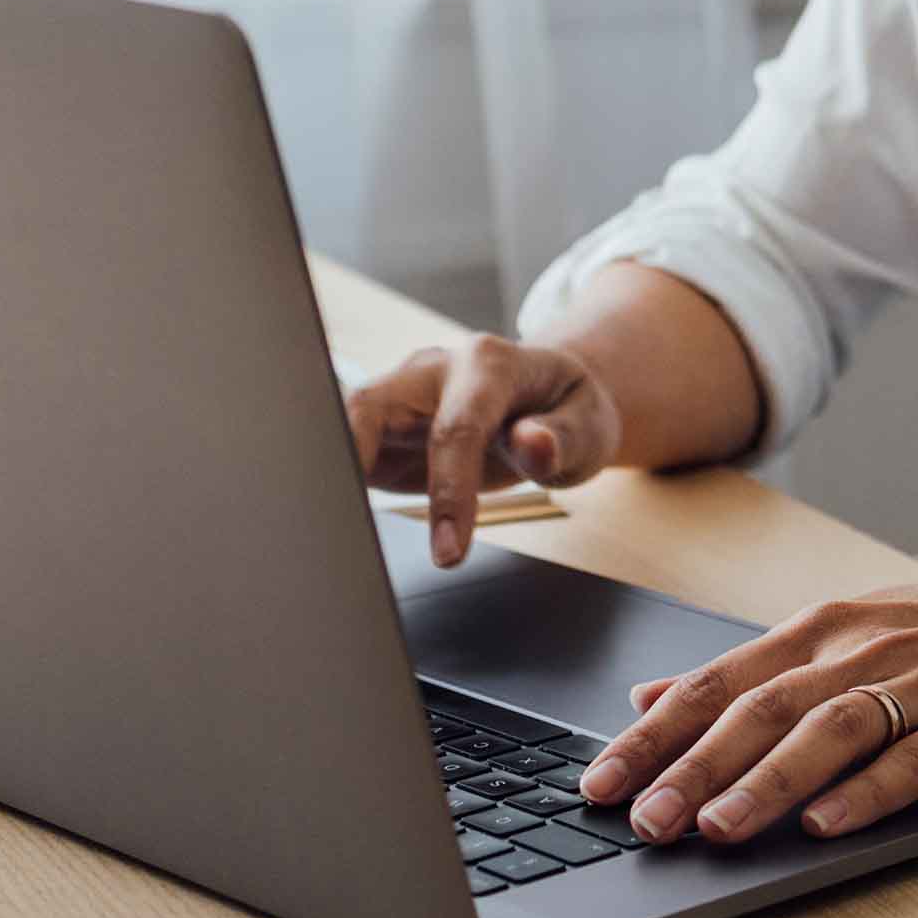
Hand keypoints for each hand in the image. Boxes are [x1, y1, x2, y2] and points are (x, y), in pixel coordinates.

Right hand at [344, 335, 622, 566]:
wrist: (552, 399)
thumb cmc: (569, 411)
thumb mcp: (589, 425)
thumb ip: (563, 437)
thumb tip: (534, 443)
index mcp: (489, 364)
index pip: (457, 428)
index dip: (449, 491)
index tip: (449, 553)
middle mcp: (433, 370)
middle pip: (371, 405)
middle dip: (350, 460)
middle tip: (345, 529)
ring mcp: (401, 394)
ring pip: (345, 421)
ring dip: (331, 471)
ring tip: (328, 530)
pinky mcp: (383, 427)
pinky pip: (346, 448)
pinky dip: (335, 482)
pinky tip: (331, 524)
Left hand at [576, 566, 917, 847]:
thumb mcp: (852, 631)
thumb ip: (753, 669)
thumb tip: (653, 695)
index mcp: (823, 629)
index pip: (717, 682)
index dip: (652, 733)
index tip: (596, 782)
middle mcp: (863, 650)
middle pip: (760, 708)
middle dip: (692, 766)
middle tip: (639, 821)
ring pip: (829, 732)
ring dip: (766, 783)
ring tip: (715, 830)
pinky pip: (917, 760)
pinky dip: (870, 792)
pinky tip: (830, 823)